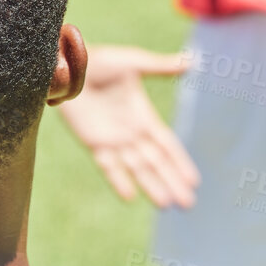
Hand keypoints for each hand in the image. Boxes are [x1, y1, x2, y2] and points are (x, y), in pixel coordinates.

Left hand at [58, 44, 199, 207]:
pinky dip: (118, 180)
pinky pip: (108, 165)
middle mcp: (131, 133)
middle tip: (189, 204)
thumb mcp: (134, 63)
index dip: (180, 163)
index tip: (195, 181)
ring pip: (137, 168)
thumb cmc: (100, 62)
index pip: (167, 146)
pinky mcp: (93, 142)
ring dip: (152, 186)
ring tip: (166, 204)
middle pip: (157, 163)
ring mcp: (113, 140)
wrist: (70, 67)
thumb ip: (161, 67)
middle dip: (172, 182)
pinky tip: (129, 197)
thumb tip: (193, 60)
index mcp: (144, 117)